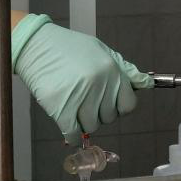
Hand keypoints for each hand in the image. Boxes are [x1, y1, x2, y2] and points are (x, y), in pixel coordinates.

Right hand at [12, 14, 152, 144]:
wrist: (35, 45)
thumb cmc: (67, 47)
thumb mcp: (100, 50)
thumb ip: (124, 69)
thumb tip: (146, 83)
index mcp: (111, 70)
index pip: (128, 105)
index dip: (117, 106)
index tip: (106, 103)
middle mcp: (99, 84)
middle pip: (108, 118)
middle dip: (97, 112)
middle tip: (83, 99)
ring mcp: (80, 96)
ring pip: (91, 126)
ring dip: (82, 121)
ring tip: (72, 105)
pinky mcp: (61, 108)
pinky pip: (74, 133)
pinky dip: (72, 134)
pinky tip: (67, 125)